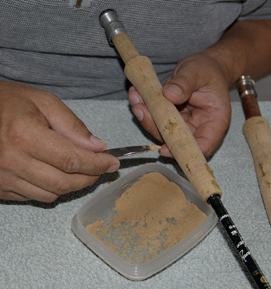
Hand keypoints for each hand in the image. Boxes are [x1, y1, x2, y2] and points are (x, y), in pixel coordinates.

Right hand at [0, 81, 119, 201]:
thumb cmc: (9, 102)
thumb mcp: (44, 102)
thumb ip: (72, 125)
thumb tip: (97, 147)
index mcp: (25, 135)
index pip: (72, 160)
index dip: (97, 164)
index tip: (112, 162)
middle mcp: (13, 161)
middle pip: (65, 182)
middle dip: (90, 177)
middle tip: (102, 167)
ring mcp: (4, 178)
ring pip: (53, 194)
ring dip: (75, 184)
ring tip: (83, 169)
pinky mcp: (1, 188)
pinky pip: (37, 196)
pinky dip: (55, 188)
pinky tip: (58, 173)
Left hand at [128, 52, 230, 157]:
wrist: (204, 68)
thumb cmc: (207, 70)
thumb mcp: (197, 71)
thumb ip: (184, 82)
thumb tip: (169, 95)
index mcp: (215, 121)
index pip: (203, 145)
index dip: (183, 150)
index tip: (164, 149)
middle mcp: (198, 128)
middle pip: (176, 140)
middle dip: (155, 127)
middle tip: (140, 109)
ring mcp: (183, 125)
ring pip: (162, 131)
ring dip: (146, 117)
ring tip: (135, 97)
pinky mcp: (171, 120)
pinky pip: (156, 119)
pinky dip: (145, 108)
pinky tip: (137, 94)